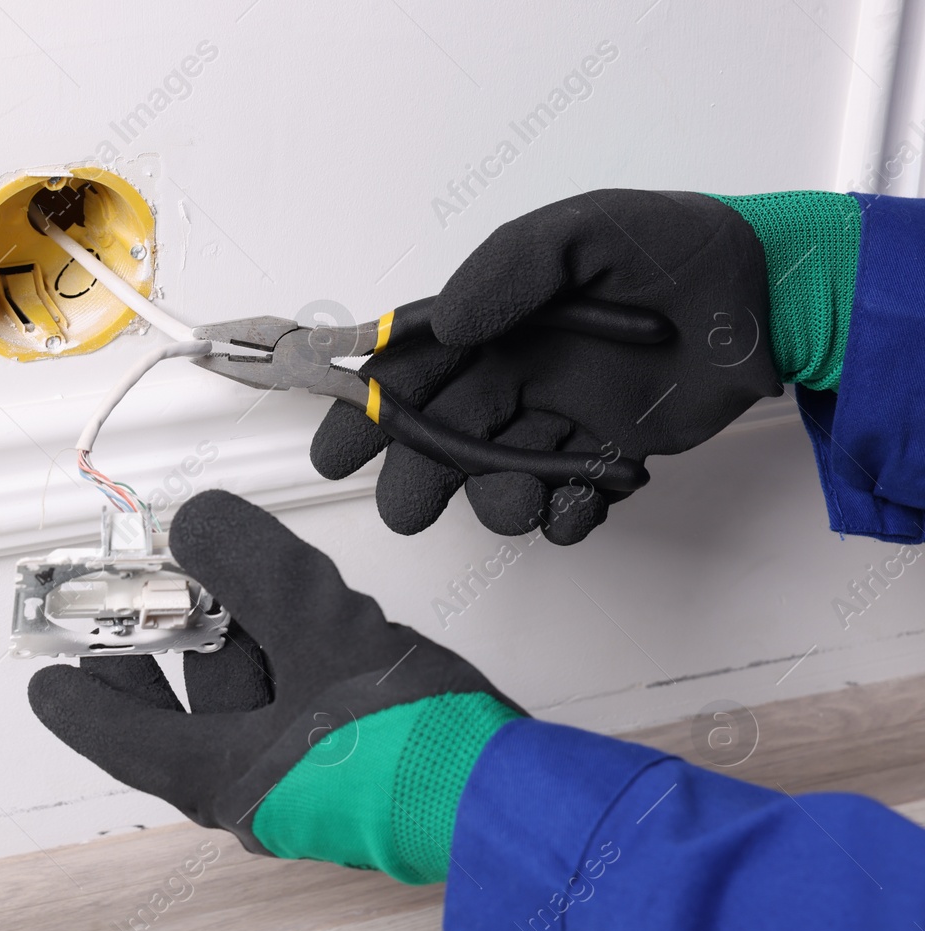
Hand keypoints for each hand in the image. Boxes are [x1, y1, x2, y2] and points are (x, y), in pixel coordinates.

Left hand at [26, 489, 520, 882]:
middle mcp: (256, 790)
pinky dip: (284, 659)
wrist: (513, 802)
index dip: (76, 700)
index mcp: (223, 774)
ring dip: (233, 642)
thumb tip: (198, 526)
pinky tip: (306, 617)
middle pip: (181, 714)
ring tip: (236, 582)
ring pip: (243, 704)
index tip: (47, 678)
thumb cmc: (419, 749)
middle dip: (165, 649)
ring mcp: (306, 786)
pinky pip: (291, 707)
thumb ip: (253, 569)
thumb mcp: (320, 631)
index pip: (119, 736)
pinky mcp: (353, 772)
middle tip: (150, 597)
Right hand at [311, 189, 781, 543]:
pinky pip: (562, 503)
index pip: (407, 369)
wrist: (772, 299)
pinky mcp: (604, 457)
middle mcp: (513, 374)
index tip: (338, 451)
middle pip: (436, 438)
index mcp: (494, 322)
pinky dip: (562, 517)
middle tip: (412, 510)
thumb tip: (447, 324)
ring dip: (495, 504)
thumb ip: (509, 269)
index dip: (365, 411)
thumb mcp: (585, 231)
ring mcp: (556, 420)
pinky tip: (583, 504)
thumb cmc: (677, 249)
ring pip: (493, 480)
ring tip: (528, 502)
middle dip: (414, 479)